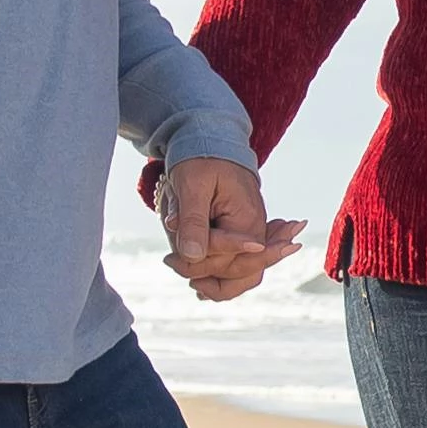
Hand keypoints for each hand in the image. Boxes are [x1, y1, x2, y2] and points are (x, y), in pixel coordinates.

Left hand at [156, 157, 305, 303]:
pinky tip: (202, 283)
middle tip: (169, 261)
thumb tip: (192, 256)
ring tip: (192, 284)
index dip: (198, 263)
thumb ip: (194, 222)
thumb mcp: (193, 186)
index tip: (170, 257)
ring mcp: (252, 234)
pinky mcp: (243, 235)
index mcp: (248, 220)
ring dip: (216, 282)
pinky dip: (222, 275)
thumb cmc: (202, 160)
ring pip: (243, 275)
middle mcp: (256, 231)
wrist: (213, 143)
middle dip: (204, 274)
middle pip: (240, 274)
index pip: (228, 258)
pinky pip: (239, 264)